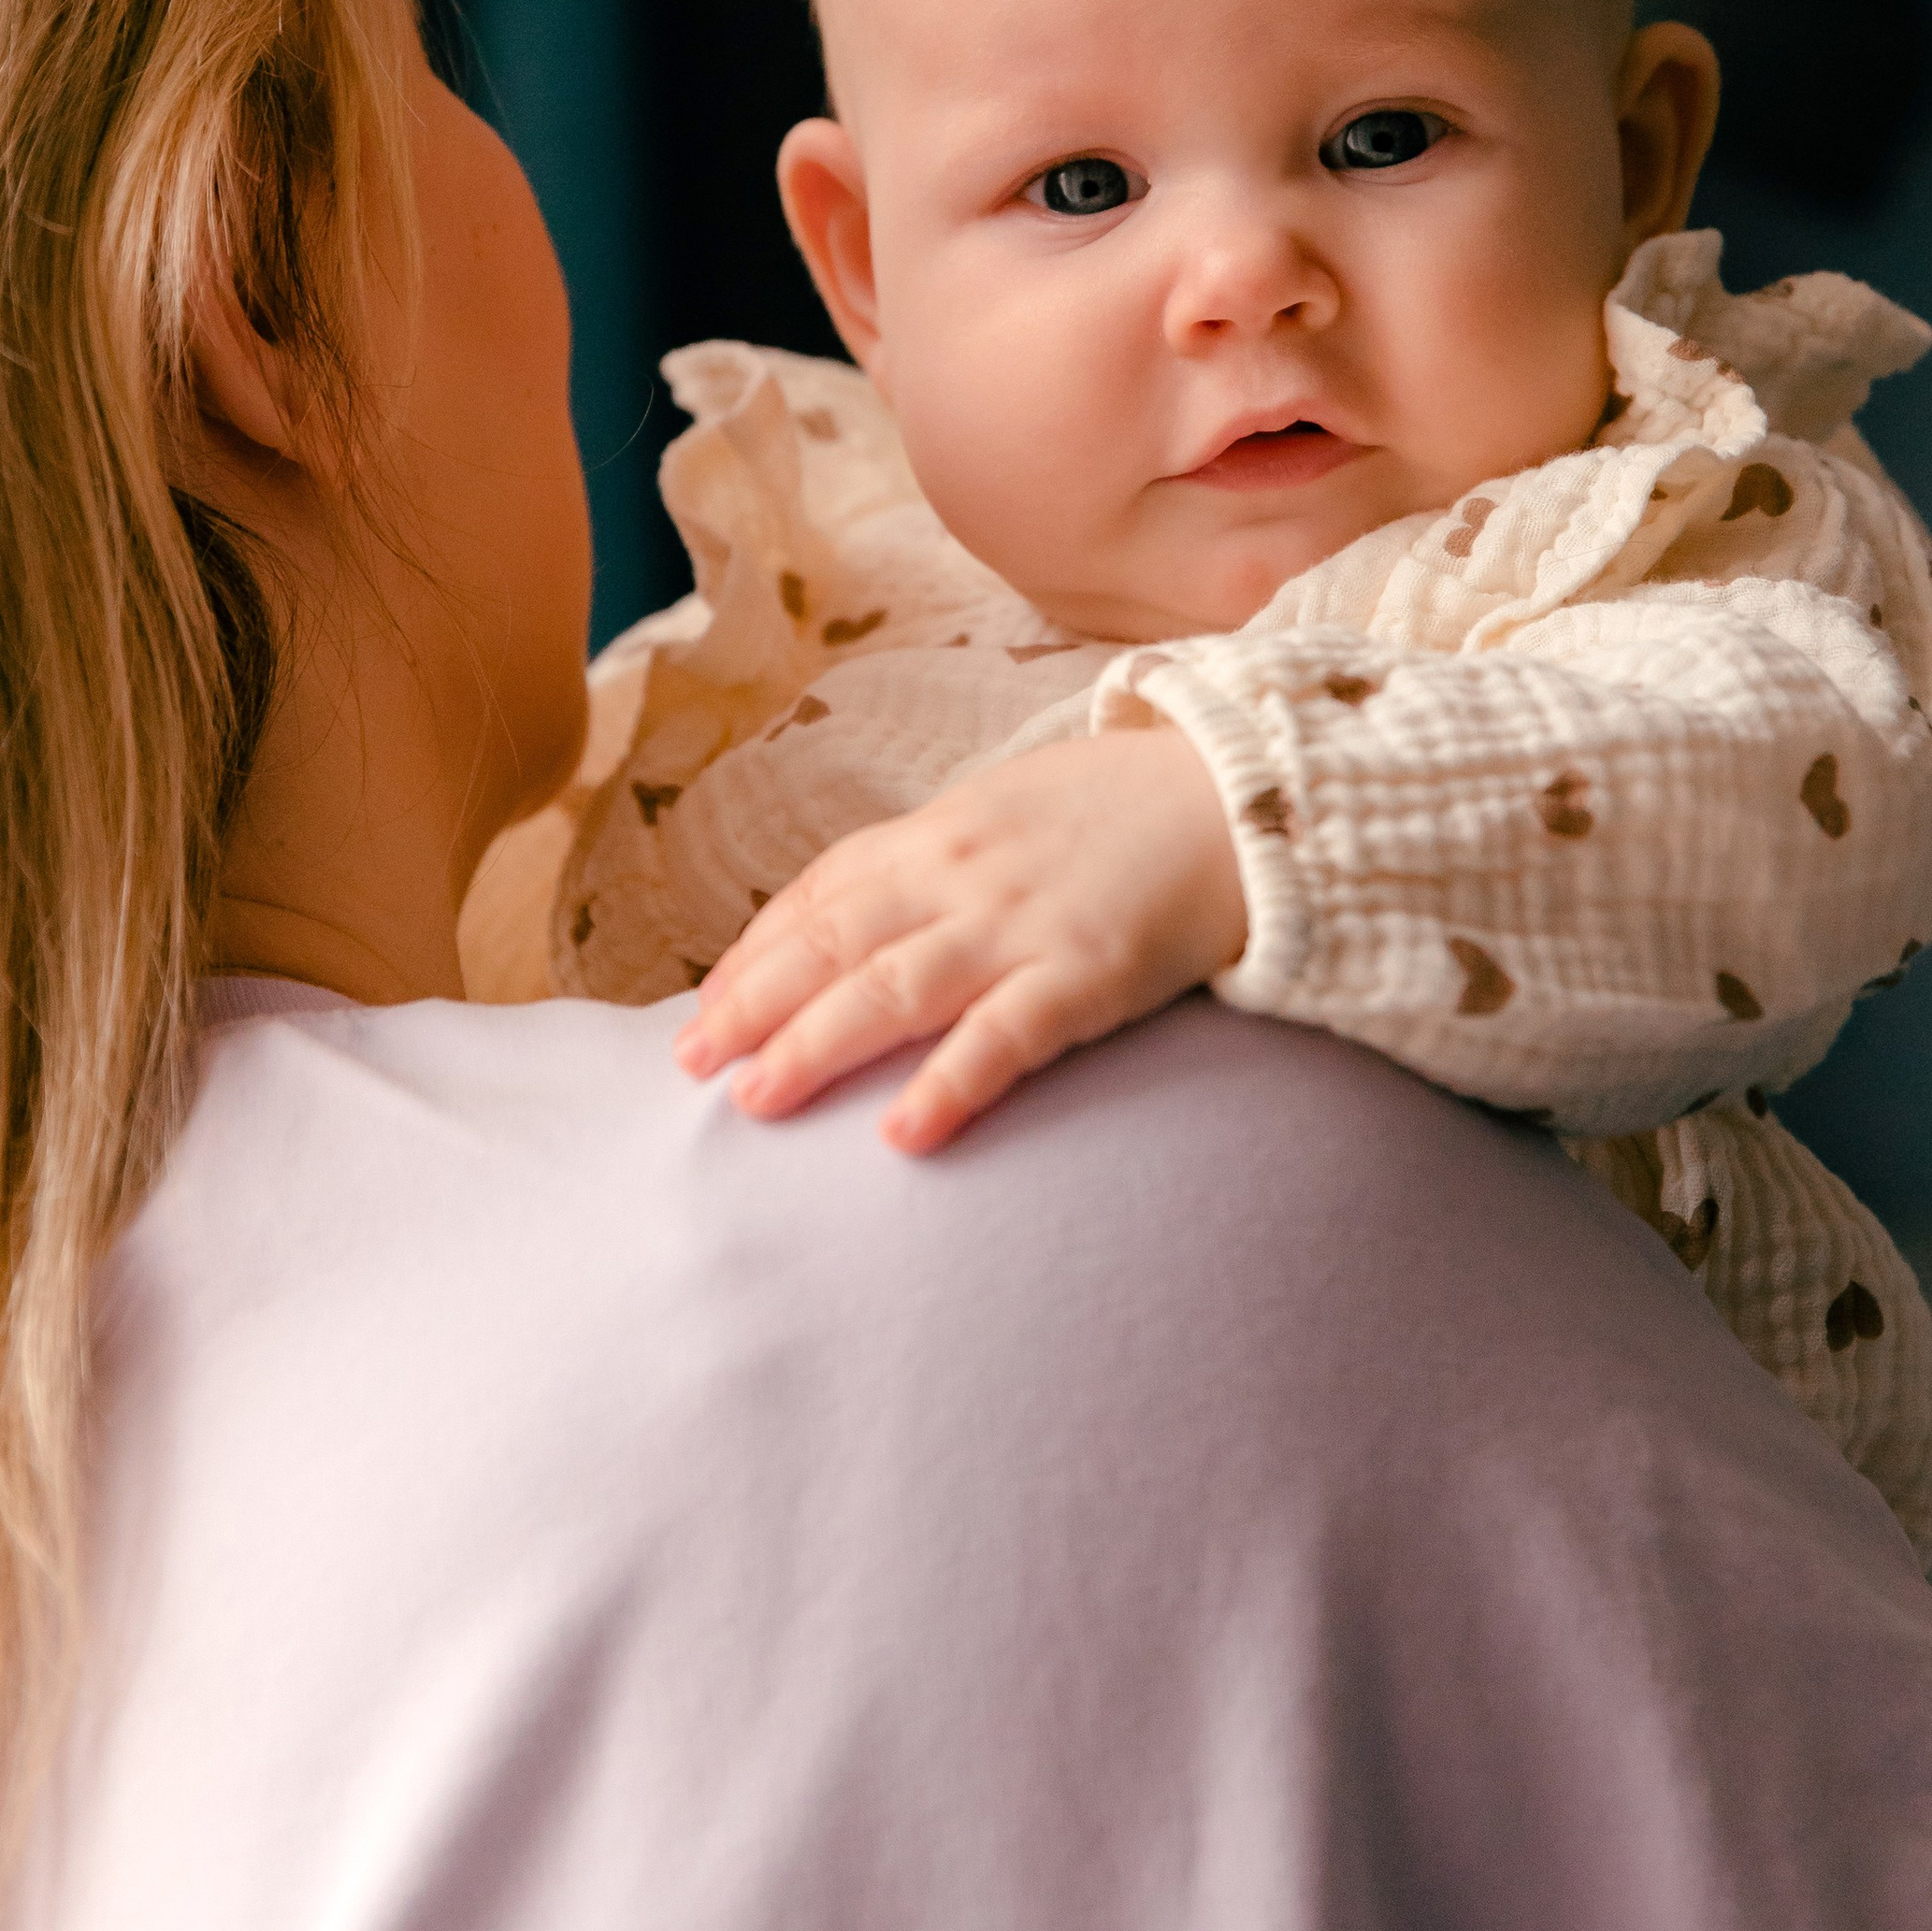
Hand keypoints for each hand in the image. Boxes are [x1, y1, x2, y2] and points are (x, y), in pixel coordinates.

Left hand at [672, 726, 1247, 1152]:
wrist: (1243, 795)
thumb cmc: (1122, 811)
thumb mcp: (1010, 809)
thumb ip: (937, 859)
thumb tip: (865, 914)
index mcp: (940, 830)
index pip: (822, 891)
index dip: (756, 951)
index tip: (704, 1005)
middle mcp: (962, 871)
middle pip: (833, 941)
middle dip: (752, 1004)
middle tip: (687, 1064)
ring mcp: (1022, 923)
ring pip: (891, 987)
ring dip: (813, 1043)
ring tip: (754, 1100)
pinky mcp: (1087, 974)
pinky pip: (1003, 1037)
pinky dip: (948, 1085)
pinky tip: (900, 1135)